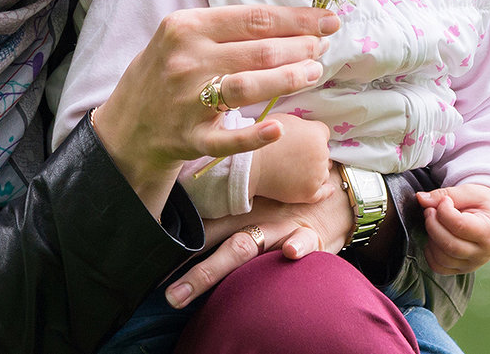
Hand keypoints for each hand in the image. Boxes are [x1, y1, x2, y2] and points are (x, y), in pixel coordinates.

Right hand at [93, 5, 339, 214]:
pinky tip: (278, 127)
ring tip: (314, 73)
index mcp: (186, 27)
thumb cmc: (164, 73)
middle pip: (259, 51)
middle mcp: (186, 60)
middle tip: (322, 49)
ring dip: (290, 79)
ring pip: (249, 87)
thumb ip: (227, 29)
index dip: (298, 19)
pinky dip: (255, 135)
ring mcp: (187, 101)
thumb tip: (290, 22)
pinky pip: (227, 139)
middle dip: (301, 48)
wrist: (126, 126)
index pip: (254, 18)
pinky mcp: (189, 138)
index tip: (328, 20)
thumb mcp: (182, 38)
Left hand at [164, 185, 353, 308]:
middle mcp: (256, 220)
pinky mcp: (311, 237)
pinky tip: (290, 255)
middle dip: (195, 273)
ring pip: (249, 247)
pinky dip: (297, 248)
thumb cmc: (289, 203)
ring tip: (210, 285)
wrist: (337, 192)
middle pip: (219, 245)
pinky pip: (303, 242)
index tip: (153, 268)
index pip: (204, 233)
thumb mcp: (259, 203)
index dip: (179, 250)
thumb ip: (228, 218)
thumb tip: (189, 235)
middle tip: (170, 297)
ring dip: (224, 266)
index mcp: (241, 214)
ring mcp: (281, 229)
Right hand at [250, 114, 332, 203]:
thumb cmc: (261, 140)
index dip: (312, 136)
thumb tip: (307, 129)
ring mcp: (317, 175)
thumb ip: (301, 124)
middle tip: (295, 155)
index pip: (323, 134)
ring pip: (323, 172)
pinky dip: (326, 190)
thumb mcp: (283, 119)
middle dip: (314, 153)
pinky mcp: (309, 192)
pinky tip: (327, 188)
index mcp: (316, 134)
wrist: (249, 165)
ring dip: (316, 171)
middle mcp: (321, 154)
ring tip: (297, 169)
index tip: (302, 140)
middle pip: (324, 153)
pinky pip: (323, 193)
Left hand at [417, 184, 489, 273]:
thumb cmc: (484, 203)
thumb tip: (420, 198)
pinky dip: (430, 253)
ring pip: (442, 259)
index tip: (444, 201)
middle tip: (430, 210)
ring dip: (430, 238)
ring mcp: (472, 264)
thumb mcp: (471, 192)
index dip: (444, 211)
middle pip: (449, 245)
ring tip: (433, 222)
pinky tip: (434, 237)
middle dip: (433, 224)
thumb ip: (446, 194)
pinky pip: (439, 267)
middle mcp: (483, 253)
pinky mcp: (462, 269)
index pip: (460, 226)